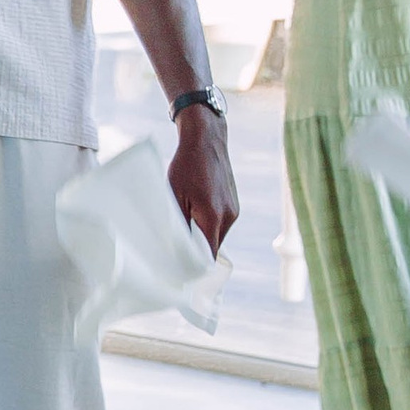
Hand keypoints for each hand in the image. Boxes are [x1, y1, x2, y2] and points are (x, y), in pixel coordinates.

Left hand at [168, 105, 238, 253]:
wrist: (206, 139)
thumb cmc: (186, 166)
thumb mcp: (175, 197)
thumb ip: (179, 226)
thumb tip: (177, 249)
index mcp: (213, 217)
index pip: (207, 256)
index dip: (194, 266)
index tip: (180, 270)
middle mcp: (229, 216)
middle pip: (212, 247)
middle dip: (196, 251)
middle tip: (175, 248)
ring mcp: (234, 209)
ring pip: (216, 235)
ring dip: (202, 236)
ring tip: (184, 225)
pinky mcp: (234, 203)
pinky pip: (221, 223)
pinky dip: (208, 224)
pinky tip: (195, 212)